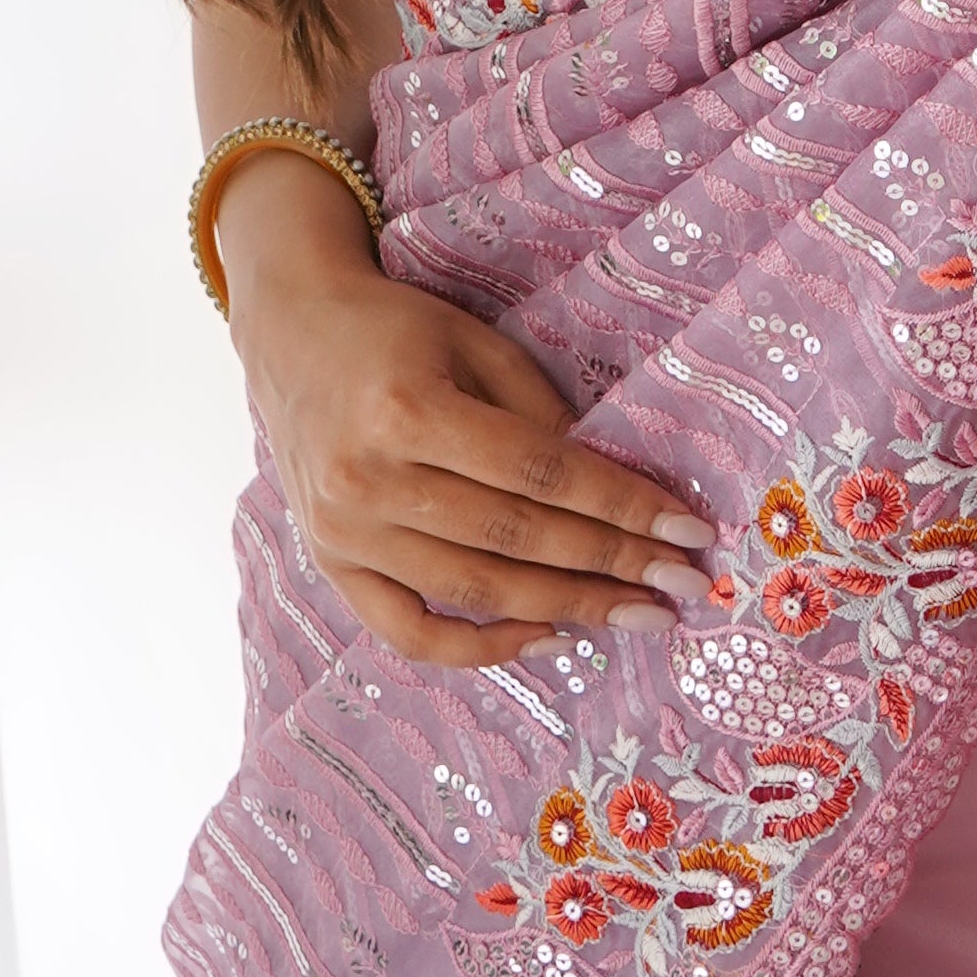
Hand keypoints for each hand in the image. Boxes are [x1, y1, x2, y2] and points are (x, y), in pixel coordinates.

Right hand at [224, 161, 712, 671]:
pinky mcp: (331, 564)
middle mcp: (366, 479)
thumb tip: (618, 494)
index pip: (538, 473)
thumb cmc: (394, 329)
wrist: (290, 333)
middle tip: (683, 585)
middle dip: (611, 565)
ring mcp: (343, 532)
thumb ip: (540, 414)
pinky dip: (481, 647)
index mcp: (405, 410)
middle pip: (514, 538)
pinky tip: (548, 634)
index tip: (687, 530)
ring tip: (637, 613)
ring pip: (474, 590)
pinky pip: (410, 631)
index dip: (620, 506)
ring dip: (568, 608)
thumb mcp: (474, 344)